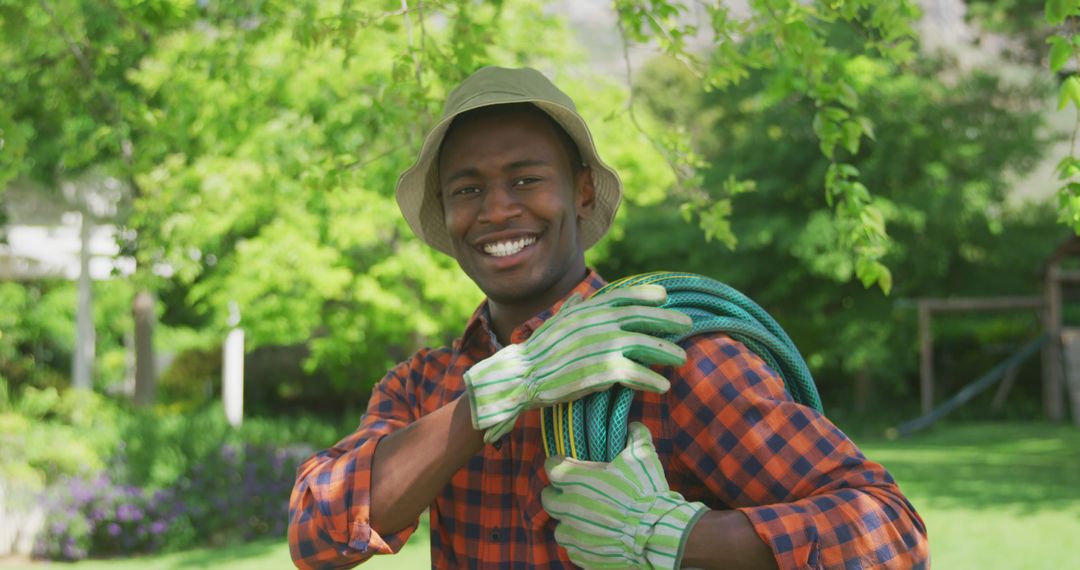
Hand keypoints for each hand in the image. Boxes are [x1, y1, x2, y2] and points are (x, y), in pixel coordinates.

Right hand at [464, 285, 690, 442]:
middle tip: (687, 325)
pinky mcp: (603, 370)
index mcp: (589, 309)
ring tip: (681, 359)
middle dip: (667, 320)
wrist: (522, 374)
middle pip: (643, 317)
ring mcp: (603, 345)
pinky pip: (636, 373)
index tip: (664, 295)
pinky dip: (652, 380)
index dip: (646, 294)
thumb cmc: (538, 350)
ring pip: (646, 344)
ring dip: (667, 352)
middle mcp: (599, 322)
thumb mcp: (555, 321)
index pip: (624, 296)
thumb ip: (572, 308)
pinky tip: (663, 386)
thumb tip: (579, 297)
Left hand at [542, 422, 707, 568]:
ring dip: (569, 521)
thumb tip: (632, 425)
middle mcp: (568, 506)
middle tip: (574, 493)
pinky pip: (572, 547)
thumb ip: (635, 436)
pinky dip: (581, 542)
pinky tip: (596, 537)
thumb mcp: (643, 456)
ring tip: (586, 519)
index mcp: (576, 479)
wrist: (654, 534)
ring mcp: (573, 533)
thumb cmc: (646, 492)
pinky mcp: (581, 554)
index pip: (551, 467)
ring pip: (558, 526)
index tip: (565, 464)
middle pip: (547, 498)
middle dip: (558, 494)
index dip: (558, 464)